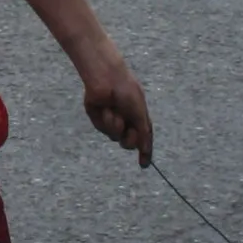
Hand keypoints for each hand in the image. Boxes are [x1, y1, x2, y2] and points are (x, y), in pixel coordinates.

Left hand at [78, 44, 152, 166]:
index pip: (143, 138)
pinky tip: (106, 108)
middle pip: (128, 143)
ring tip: (115, 112)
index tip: (143, 165)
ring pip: (115, 137)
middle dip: (130, 140)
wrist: (107, 78)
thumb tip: (145, 151)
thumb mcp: (140, 113)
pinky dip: (107, 121)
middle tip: (130, 131)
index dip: (144, 151)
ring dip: (117, 126)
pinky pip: (104, 129)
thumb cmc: (127, 92)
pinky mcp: (97, 118)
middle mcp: (125, 119)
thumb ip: (144, 133)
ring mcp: (111, 119)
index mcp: (138, 116)